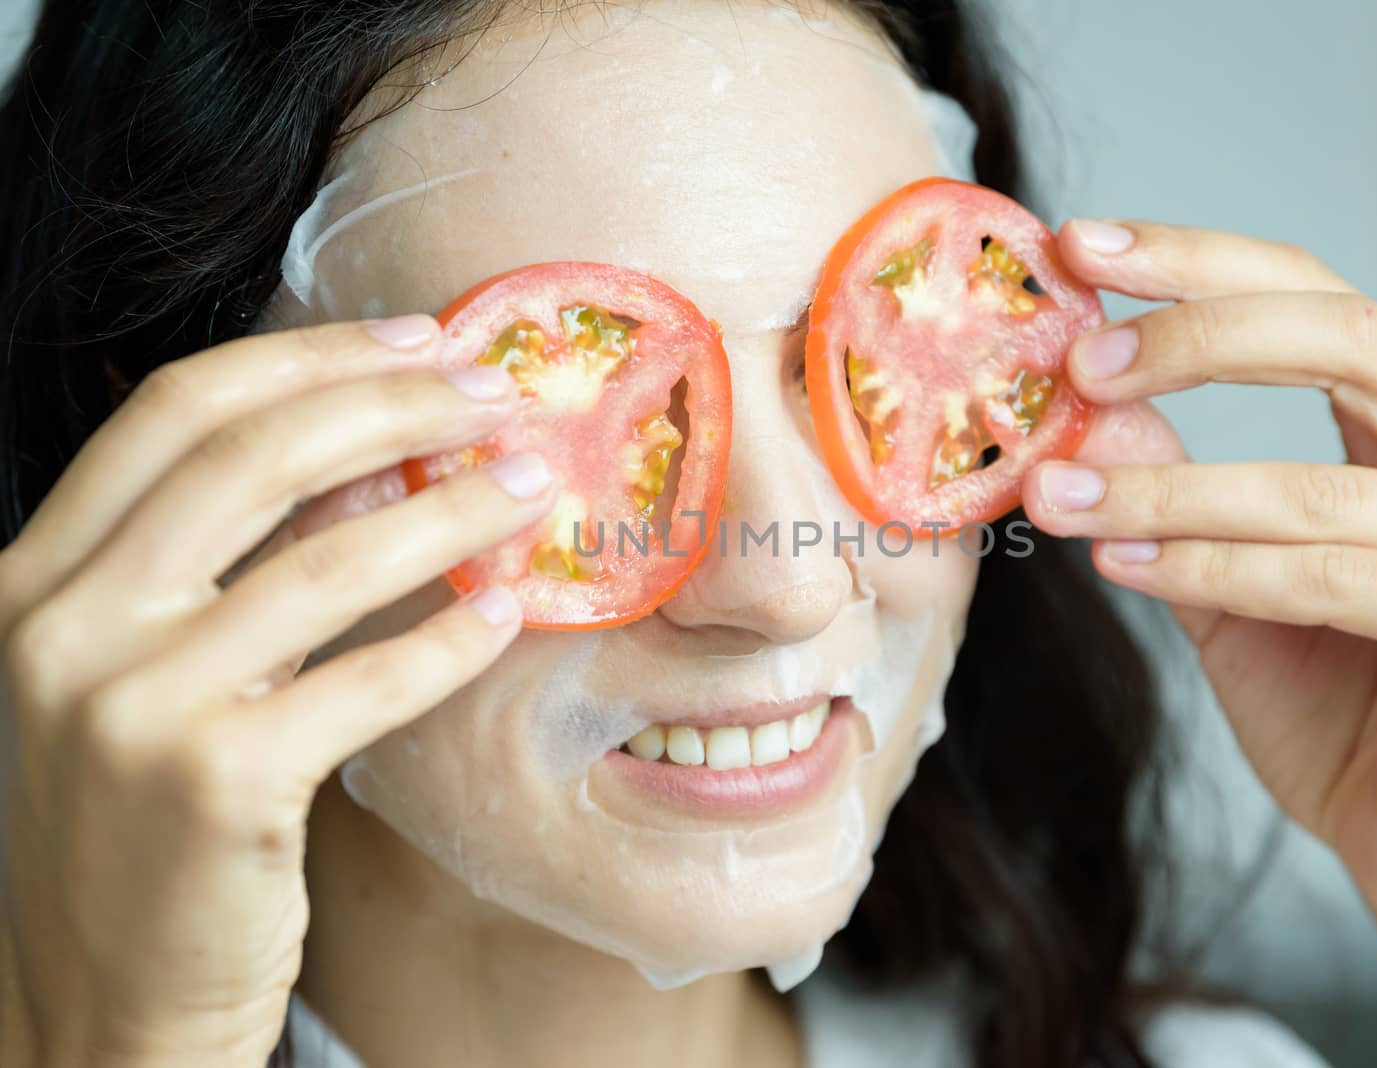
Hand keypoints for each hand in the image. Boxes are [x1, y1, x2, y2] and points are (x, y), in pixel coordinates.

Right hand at [0, 316, 556, 1065]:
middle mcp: (62, 625)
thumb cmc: (132, 832)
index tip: (416, 340)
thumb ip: (223, 569)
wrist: (93, 1006)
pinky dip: (449, 636)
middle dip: (394, 404)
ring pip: (328, 558)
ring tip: (531, 481)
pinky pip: (370, 680)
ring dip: (452, 507)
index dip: (308, 357)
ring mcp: (131, 705)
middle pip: (254, 454)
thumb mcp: (142, 677)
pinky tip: (503, 610)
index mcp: (33, 577)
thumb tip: (372, 463)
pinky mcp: (216, 785)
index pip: (176, 410)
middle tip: (495, 393)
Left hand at [1020, 220, 1376, 1065]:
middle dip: (1197, 333)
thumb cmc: (1333, 706)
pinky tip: (1125, 568)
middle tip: (1080, 359)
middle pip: (1348, 336)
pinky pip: (1343, 576)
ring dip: (1171, 489)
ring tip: (1061, 495)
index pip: (1315, 297)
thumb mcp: (1221, 578)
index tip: (1083, 245)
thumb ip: (1170, 491)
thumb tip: (1082, 407)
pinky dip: (1220, 568)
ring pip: (1320, 482)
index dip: (1198, 261)